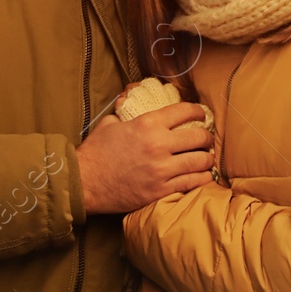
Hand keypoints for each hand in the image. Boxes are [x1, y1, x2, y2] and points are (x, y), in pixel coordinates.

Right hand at [76, 102, 214, 213]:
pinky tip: (203, 175)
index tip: (201, 114)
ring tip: (207, 158)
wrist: (83, 183)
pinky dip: (201, 178)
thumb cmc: (95, 152)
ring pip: (200, 161)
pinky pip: (191, 182)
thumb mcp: (110, 124)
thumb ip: (126, 112)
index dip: (198, 111)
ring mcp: (161, 169)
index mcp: (148, 124)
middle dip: (207, 137)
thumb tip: (130, 101)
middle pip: (198, 137)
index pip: (185, 111)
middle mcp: (158, 144)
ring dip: (207, 158)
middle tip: (207, 139)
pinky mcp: (160, 190)